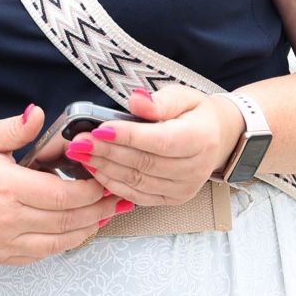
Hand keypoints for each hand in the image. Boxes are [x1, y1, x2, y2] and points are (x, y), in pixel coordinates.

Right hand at [0, 106, 126, 265]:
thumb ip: (15, 129)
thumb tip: (38, 114)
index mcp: (6, 188)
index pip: (64, 195)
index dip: (92, 190)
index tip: (107, 179)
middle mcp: (7, 220)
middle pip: (69, 221)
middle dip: (99, 210)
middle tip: (119, 199)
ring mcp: (4, 243)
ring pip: (61, 243)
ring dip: (88, 229)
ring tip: (106, 214)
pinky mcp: (1, 256)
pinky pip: (44, 254)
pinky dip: (66, 242)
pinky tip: (78, 228)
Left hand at [65, 86, 245, 205]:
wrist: (217, 139)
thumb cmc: (195, 114)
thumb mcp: (183, 96)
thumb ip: (159, 100)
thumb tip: (136, 100)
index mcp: (201, 139)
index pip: (160, 141)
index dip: (127, 137)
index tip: (99, 129)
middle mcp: (195, 169)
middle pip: (144, 163)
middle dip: (106, 152)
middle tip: (78, 142)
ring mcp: (184, 188)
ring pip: (137, 181)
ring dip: (105, 168)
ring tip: (79, 154)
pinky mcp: (172, 198)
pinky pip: (138, 195)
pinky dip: (113, 184)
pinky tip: (94, 170)